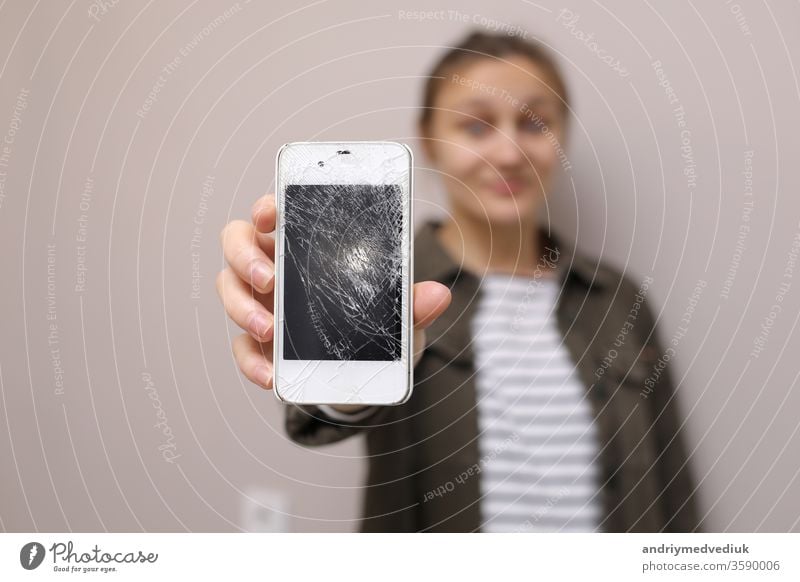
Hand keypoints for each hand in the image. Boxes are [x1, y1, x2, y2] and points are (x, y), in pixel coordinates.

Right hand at [216, 193, 450, 411]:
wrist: (362, 372)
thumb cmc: (373, 323)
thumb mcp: (397, 315)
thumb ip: (412, 303)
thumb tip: (439, 295)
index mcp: (304, 243)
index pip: (275, 212)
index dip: (267, 207)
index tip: (271, 213)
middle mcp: (275, 265)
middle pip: (237, 243)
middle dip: (245, 257)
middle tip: (269, 278)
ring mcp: (261, 302)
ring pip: (229, 289)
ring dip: (243, 307)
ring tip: (271, 329)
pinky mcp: (257, 341)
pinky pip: (241, 346)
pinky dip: (251, 360)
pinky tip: (270, 374)